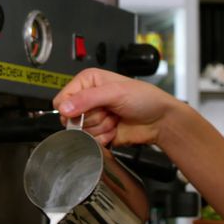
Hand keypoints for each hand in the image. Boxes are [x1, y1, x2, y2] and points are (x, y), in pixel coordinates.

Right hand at [53, 68, 183, 146]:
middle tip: (109, 111)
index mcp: (88, 82)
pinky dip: (104, 138)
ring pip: (81, 131)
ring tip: (115, 118)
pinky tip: (115, 129)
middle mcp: (88, 99)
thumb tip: (64, 107)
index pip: (63, 98)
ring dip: (101, 127)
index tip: (89, 108)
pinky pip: (90, 141)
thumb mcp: (116, 92)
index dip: (71, 107)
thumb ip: (88, 99)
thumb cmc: (145, 99)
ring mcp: (94, 117)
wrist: (160, 121)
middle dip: (92, 118)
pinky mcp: (99, 133)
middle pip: (70, 118)